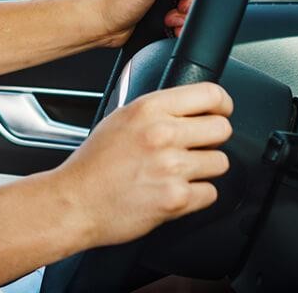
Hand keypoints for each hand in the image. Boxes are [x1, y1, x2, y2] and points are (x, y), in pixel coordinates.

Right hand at [47, 82, 233, 248]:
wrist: (74, 202)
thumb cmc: (93, 165)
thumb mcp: (118, 120)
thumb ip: (155, 112)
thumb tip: (190, 110)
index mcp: (148, 109)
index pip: (210, 94)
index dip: (222, 104)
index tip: (220, 112)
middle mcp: (162, 134)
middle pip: (223, 128)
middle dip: (211, 140)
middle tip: (194, 148)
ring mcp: (171, 167)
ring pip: (220, 162)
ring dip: (204, 170)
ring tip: (177, 173)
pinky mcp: (176, 198)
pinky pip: (210, 193)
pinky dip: (196, 196)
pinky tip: (173, 192)